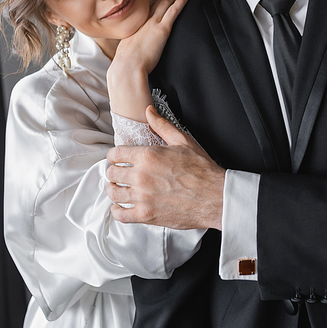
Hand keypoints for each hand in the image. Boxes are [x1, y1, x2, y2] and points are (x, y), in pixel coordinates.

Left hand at [106, 105, 224, 229]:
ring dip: (113, 190)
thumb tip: (149, 112)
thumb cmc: (202, 170)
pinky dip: (117, 211)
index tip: (116, 158)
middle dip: (113, 172)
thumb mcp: (183, 141)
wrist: (214, 197)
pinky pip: (121, 215)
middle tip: (118, 173)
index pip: (115, 154)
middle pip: (112, 173)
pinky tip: (121, 207)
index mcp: (148, 156)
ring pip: (113, 194)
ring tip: (117, 189)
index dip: (114, 155)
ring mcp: (143, 197)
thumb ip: (162, 125)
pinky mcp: (146, 215)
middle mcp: (141, 176)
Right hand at [111, 0, 189, 76]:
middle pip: (156, 4)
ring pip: (166, 4)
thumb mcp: (125, 53)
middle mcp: (143, 22)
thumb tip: (130, 54)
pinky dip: (181, 1)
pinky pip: (174, 10)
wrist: (127, 67)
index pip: (146, 10)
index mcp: (135, 27)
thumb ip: (130, 49)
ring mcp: (153, 23)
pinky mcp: (162, 29)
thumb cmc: (126, 66)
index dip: (153, 2)